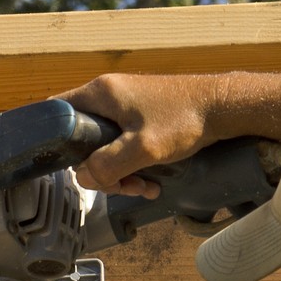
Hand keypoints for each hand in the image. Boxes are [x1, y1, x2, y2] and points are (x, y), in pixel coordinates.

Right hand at [58, 73, 223, 197]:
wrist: (224, 107)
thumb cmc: (184, 120)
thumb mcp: (142, 148)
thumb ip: (107, 165)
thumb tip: (83, 178)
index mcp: (101, 93)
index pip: (57, 112)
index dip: (56, 142)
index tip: (77, 167)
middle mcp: (109, 94)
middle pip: (83, 139)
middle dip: (101, 170)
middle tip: (123, 186)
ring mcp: (126, 104)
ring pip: (106, 146)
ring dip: (121, 172)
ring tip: (144, 187)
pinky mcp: (141, 115)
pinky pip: (124, 144)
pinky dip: (134, 164)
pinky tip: (153, 180)